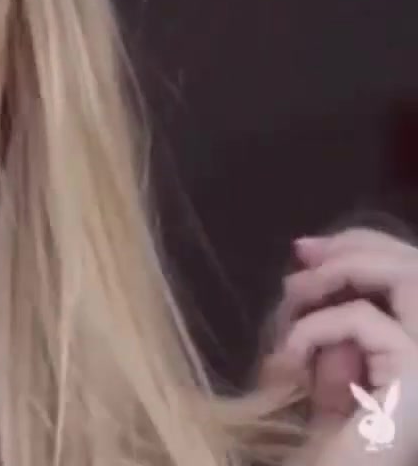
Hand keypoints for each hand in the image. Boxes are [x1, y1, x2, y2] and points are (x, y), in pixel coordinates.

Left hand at [260, 228, 417, 465]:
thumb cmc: (341, 447)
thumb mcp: (336, 377)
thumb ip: (338, 331)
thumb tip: (314, 272)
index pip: (416, 275)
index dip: (368, 248)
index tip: (309, 248)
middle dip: (355, 247)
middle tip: (301, 255)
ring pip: (410, 278)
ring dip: (341, 272)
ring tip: (293, 294)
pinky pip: (365, 320)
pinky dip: (316, 327)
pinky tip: (288, 358)